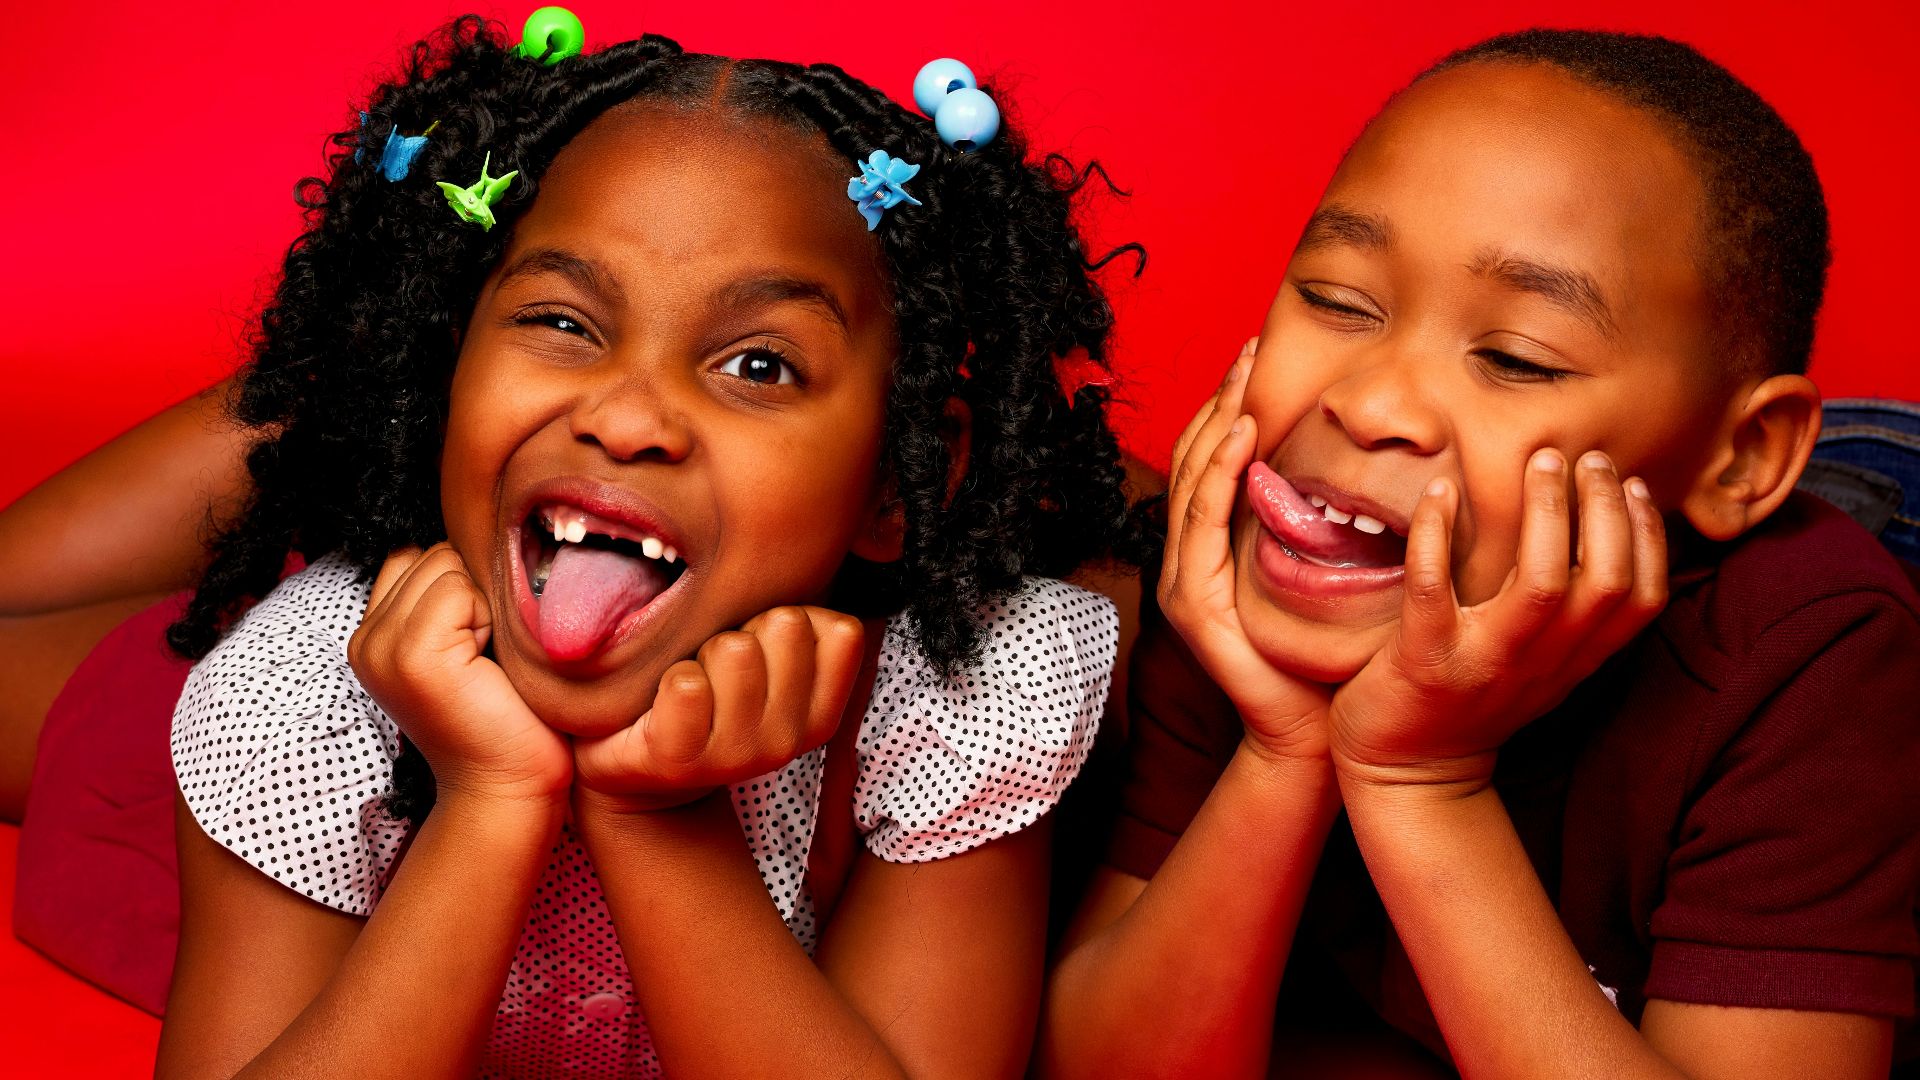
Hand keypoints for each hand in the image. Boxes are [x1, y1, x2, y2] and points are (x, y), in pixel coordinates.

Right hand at [348, 543, 571, 804]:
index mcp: (373, 636)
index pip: (414, 555)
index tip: (474, 645)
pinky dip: (488, 619)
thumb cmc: (506, 715)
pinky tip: (488, 667)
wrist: (510, 785)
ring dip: (483, 605)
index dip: (460, 587)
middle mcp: (365, 640)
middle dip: (473, 592)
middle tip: (483, 659)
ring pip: (446, 564)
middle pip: (432, 553)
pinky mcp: (412, 655)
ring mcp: (381, 647)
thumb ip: (448, 595)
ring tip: (485, 663)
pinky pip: (459, 589)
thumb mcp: (466, 643)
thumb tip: (472, 529)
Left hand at [572, 606, 864, 813]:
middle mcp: (788, 741)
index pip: (843, 630)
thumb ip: (805, 626)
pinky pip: (687, 685)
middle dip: (745, 626)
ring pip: (736, 649)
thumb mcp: (772, 668)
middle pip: (787, 624)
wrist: (642, 772)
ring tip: (690, 679)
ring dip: (702, 650)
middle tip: (718, 663)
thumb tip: (833, 543)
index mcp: (820, 716)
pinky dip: (667, 677)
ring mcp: (737, 755)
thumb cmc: (713, 697)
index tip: (765, 644)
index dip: (797, 616)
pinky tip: (661, 699)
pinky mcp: (679, 760)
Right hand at [1160, 339, 1331, 761]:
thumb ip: (1329, 523)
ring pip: (1190, 480)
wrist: (1315, 734)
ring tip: (1246, 378)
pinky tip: (1241, 437)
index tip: (1261, 355)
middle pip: (1193, 458)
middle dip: (1221, 398)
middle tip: (1251, 346)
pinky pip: (1200, 522)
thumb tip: (1368, 463)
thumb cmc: (1332, 659)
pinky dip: (1217, 474)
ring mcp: (1185, 580)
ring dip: (1217, 423)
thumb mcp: (1333, 575)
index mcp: (1218, 548)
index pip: (1215, 460)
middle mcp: (1191, 559)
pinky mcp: (1193, 602)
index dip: (1233, 405)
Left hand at [1329, 449, 1666, 791]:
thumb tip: (1596, 536)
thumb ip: (1568, 618)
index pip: (1640, 599)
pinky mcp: (1424, 661)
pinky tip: (1440, 491)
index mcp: (1573, 661)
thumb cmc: (1471, 701)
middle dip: (1604, 510)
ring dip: (1546, 513)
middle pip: (1602, 582)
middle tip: (1588, 458)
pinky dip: (1438, 534)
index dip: (1648, 538)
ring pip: (1539, 583)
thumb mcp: (1538, 666)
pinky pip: (1434, 588)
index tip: (1631, 485)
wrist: (1406, 775)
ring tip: (1540, 462)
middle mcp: (1541, 663)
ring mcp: (1484, 663)